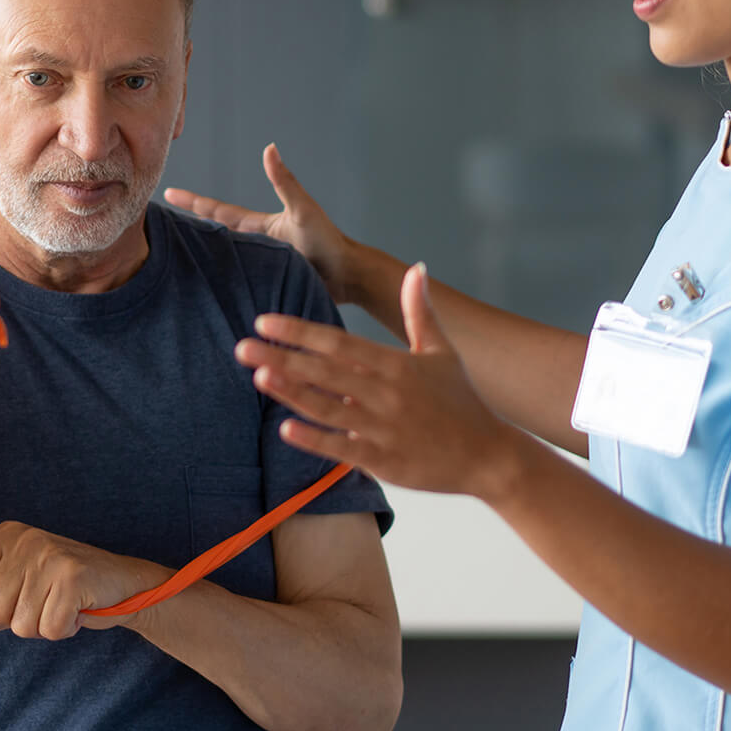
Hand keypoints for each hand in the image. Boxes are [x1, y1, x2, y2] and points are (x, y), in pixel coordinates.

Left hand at [0, 522, 169, 639]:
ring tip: (62, 603)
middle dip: (18, 618)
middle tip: (45, 600)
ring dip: (43, 625)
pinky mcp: (72, 578)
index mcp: (6, 536)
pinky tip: (76, 609)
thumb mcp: (18, 592)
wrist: (120, 583)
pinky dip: (64, 629)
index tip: (16, 593)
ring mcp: (49, 557)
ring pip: (21, 625)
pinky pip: (50, 629)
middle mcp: (25, 540)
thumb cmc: (62, 587)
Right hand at [164, 144, 357, 302]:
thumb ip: (284, 182)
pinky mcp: (265, 284)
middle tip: (157, 223)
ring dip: (200, 256)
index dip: (193, 202)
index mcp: (258, 226)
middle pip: (214, 233)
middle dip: (187, 227)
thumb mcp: (303, 209)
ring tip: (171, 257)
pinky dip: (219, 281)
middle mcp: (255, 244)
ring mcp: (259, 264)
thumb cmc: (329, 241)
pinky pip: (235, 282)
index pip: (218, 212)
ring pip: (222, 259)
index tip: (167, 192)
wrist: (347, 276)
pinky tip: (204, 291)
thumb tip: (270, 148)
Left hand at [235, 263, 531, 499]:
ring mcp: (384, 428)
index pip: (339, 343)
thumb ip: (421, 311)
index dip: (301, 330)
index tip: (265, 320)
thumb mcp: (443, 352)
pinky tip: (285, 429)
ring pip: (330, 407)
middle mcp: (387, 393)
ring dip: (293, 392)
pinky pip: (344, 450)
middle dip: (283, 356)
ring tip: (259, 375)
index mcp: (396, 365)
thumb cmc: (462, 402)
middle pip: (326, 371)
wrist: (489, 456)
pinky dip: (315, 440)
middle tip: (241, 344)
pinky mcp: (385, 461)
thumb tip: (417, 269)